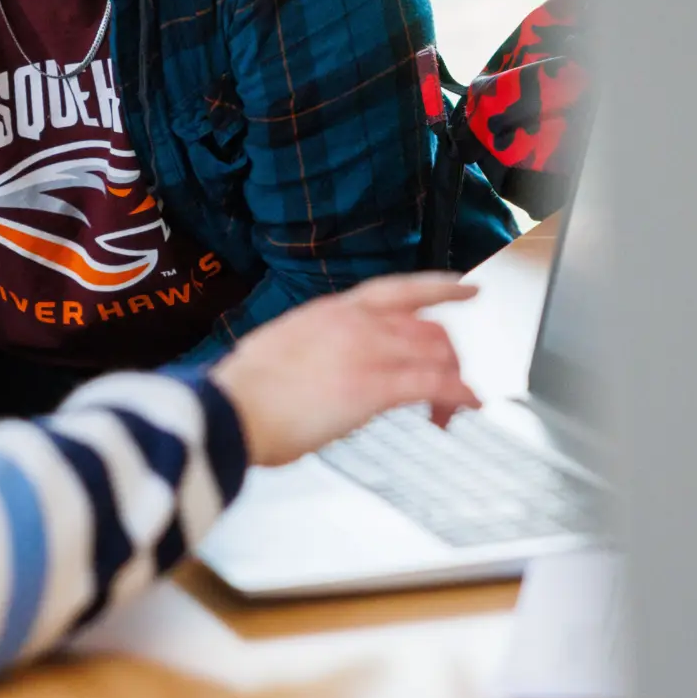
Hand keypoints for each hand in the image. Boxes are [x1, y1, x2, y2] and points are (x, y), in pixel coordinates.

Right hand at [209, 273, 481, 467]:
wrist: (231, 409)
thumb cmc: (244, 391)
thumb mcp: (282, 347)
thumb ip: (313, 347)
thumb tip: (322, 364)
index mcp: (332, 311)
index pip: (399, 290)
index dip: (440, 287)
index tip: (465, 288)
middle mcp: (356, 323)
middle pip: (428, 328)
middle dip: (449, 356)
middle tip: (452, 381)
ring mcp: (368, 351)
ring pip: (437, 355)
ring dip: (455, 381)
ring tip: (455, 408)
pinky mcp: (375, 386)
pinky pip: (435, 384)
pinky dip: (459, 394)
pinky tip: (465, 405)